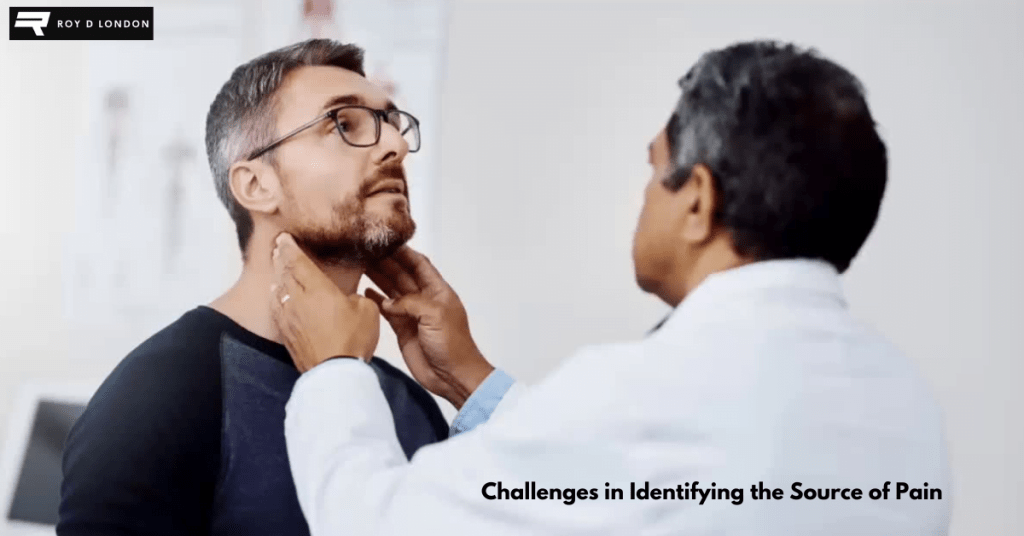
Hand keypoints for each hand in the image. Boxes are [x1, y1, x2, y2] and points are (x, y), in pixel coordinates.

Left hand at [270, 233, 379, 372]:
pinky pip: (277, 308)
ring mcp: (289, 317)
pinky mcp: (286, 333)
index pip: (298, 262)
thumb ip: (356, 297)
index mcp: (318, 289)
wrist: (335, 373)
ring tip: (277, 270)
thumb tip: (348, 298)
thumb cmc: (353, 339)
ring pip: (278, 290)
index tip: (284, 237)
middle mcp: (298, 299)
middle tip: (278, 248)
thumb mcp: (367, 311)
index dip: (290, 247)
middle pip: (284, 273)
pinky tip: (276, 296)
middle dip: (281, 258)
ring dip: (277, 277)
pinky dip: (275, 297)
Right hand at [366, 246, 493, 408]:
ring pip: (392, 290)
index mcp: (438, 291)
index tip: (385, 241)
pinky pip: (387, 309)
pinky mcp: (402, 328)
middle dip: (385, 262)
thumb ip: (411, 303)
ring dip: (378, 278)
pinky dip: (376, 300)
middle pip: (402, 274)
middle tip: (364, 251)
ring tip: (358, 265)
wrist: (453, 376)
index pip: (419, 264)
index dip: (403, 252)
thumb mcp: (435, 316)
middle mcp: (424, 299)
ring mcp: (412, 314)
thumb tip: (387, 302)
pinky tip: (363, 291)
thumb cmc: (451, 344)